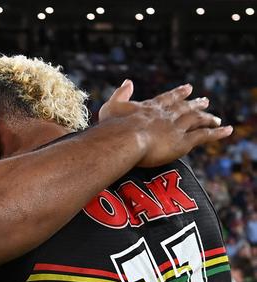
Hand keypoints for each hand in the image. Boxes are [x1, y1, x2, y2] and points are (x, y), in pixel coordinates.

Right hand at [99, 81, 232, 167]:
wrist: (124, 140)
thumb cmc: (113, 126)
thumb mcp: (111, 107)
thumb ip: (121, 94)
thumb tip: (128, 81)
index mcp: (150, 108)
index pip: (167, 98)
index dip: (178, 94)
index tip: (188, 88)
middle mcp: (166, 115)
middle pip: (184, 107)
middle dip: (195, 104)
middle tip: (205, 101)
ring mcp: (175, 127)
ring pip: (196, 120)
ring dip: (207, 118)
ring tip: (216, 118)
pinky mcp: (182, 142)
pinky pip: (203, 136)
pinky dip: (216, 133)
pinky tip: (227, 131)